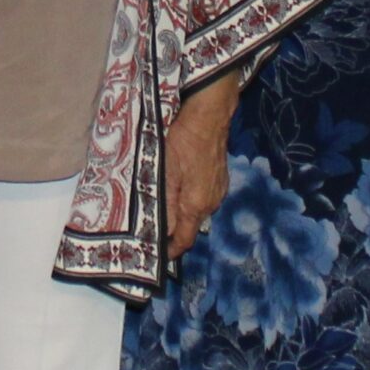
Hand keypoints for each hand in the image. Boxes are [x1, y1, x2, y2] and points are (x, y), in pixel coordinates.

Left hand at [164, 74, 238, 260]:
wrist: (209, 114)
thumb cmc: (183, 140)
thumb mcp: (166, 170)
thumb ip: (166, 203)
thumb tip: (164, 231)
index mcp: (197, 205)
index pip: (184, 240)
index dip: (170, 250)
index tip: (155, 254)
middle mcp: (212, 202)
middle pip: (190, 226)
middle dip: (173, 229)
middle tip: (150, 226)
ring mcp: (218, 190)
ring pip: (196, 210)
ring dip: (181, 211)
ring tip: (160, 205)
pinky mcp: (219, 178)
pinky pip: (202, 196)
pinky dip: (189, 198)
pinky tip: (177, 185)